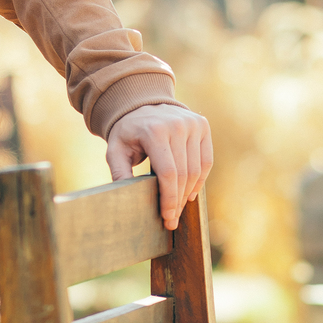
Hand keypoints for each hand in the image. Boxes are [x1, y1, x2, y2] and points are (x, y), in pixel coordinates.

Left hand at [105, 104, 212, 231]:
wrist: (141, 103)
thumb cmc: (127, 132)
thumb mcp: (115, 150)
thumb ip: (119, 172)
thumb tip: (125, 198)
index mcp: (154, 131)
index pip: (168, 174)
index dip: (169, 199)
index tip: (167, 218)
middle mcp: (177, 125)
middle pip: (184, 174)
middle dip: (178, 201)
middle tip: (172, 219)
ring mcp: (192, 124)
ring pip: (197, 169)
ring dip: (189, 193)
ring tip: (179, 208)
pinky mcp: (202, 125)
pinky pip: (206, 159)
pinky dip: (201, 179)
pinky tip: (190, 192)